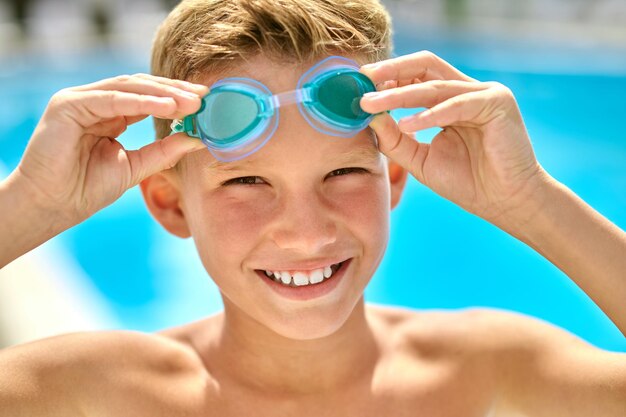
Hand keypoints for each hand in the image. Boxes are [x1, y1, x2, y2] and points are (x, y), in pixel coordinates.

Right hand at [13, 73, 207, 227]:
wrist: (53, 206)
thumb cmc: (87, 188)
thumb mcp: (136, 166)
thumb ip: (164, 151)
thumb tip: (196, 139)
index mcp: (110, 114)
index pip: (148, 97)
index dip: (176, 98)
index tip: (204, 102)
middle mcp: (95, 102)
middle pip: (141, 87)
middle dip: (174, 91)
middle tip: (203, 96)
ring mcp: (80, 100)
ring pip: (128, 88)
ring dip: (163, 94)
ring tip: (190, 102)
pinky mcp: (68, 104)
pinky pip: (111, 99)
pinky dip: (141, 102)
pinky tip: (167, 107)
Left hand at [360, 51, 549, 228]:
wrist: (504, 203)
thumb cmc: (466, 183)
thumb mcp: (420, 160)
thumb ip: (395, 140)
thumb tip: (370, 118)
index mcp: (450, 101)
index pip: (416, 77)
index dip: (388, 77)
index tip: (359, 86)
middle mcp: (468, 91)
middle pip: (426, 66)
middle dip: (392, 70)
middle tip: (363, 78)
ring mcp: (485, 93)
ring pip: (435, 86)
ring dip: (400, 94)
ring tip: (372, 104)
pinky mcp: (497, 102)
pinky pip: (456, 104)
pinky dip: (429, 115)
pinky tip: (405, 124)